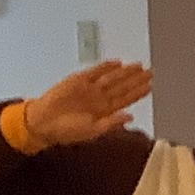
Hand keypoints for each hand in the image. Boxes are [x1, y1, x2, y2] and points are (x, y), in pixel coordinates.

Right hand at [23, 60, 155, 146]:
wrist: (44, 122)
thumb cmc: (66, 131)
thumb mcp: (92, 131)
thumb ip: (112, 123)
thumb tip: (130, 117)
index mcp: (104, 111)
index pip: (125, 100)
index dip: (138, 93)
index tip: (150, 86)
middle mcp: (99, 98)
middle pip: (122, 86)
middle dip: (136, 79)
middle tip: (151, 71)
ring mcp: (90, 88)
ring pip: (112, 78)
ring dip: (125, 72)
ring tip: (139, 66)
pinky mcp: (78, 80)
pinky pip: (95, 71)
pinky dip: (106, 67)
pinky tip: (118, 63)